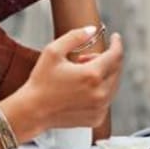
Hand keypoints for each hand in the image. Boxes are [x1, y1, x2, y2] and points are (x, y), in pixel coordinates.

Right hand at [7, 26, 122, 134]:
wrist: (32, 112)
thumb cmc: (40, 82)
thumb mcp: (53, 52)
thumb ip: (75, 36)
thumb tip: (92, 29)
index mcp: (92, 75)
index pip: (116, 55)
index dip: (117, 43)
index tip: (115, 37)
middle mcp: (100, 94)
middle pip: (116, 69)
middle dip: (104, 59)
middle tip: (83, 58)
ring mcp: (100, 108)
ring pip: (113, 83)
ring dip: (102, 74)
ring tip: (79, 74)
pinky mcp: (97, 118)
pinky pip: (106, 98)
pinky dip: (99, 90)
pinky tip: (81, 90)